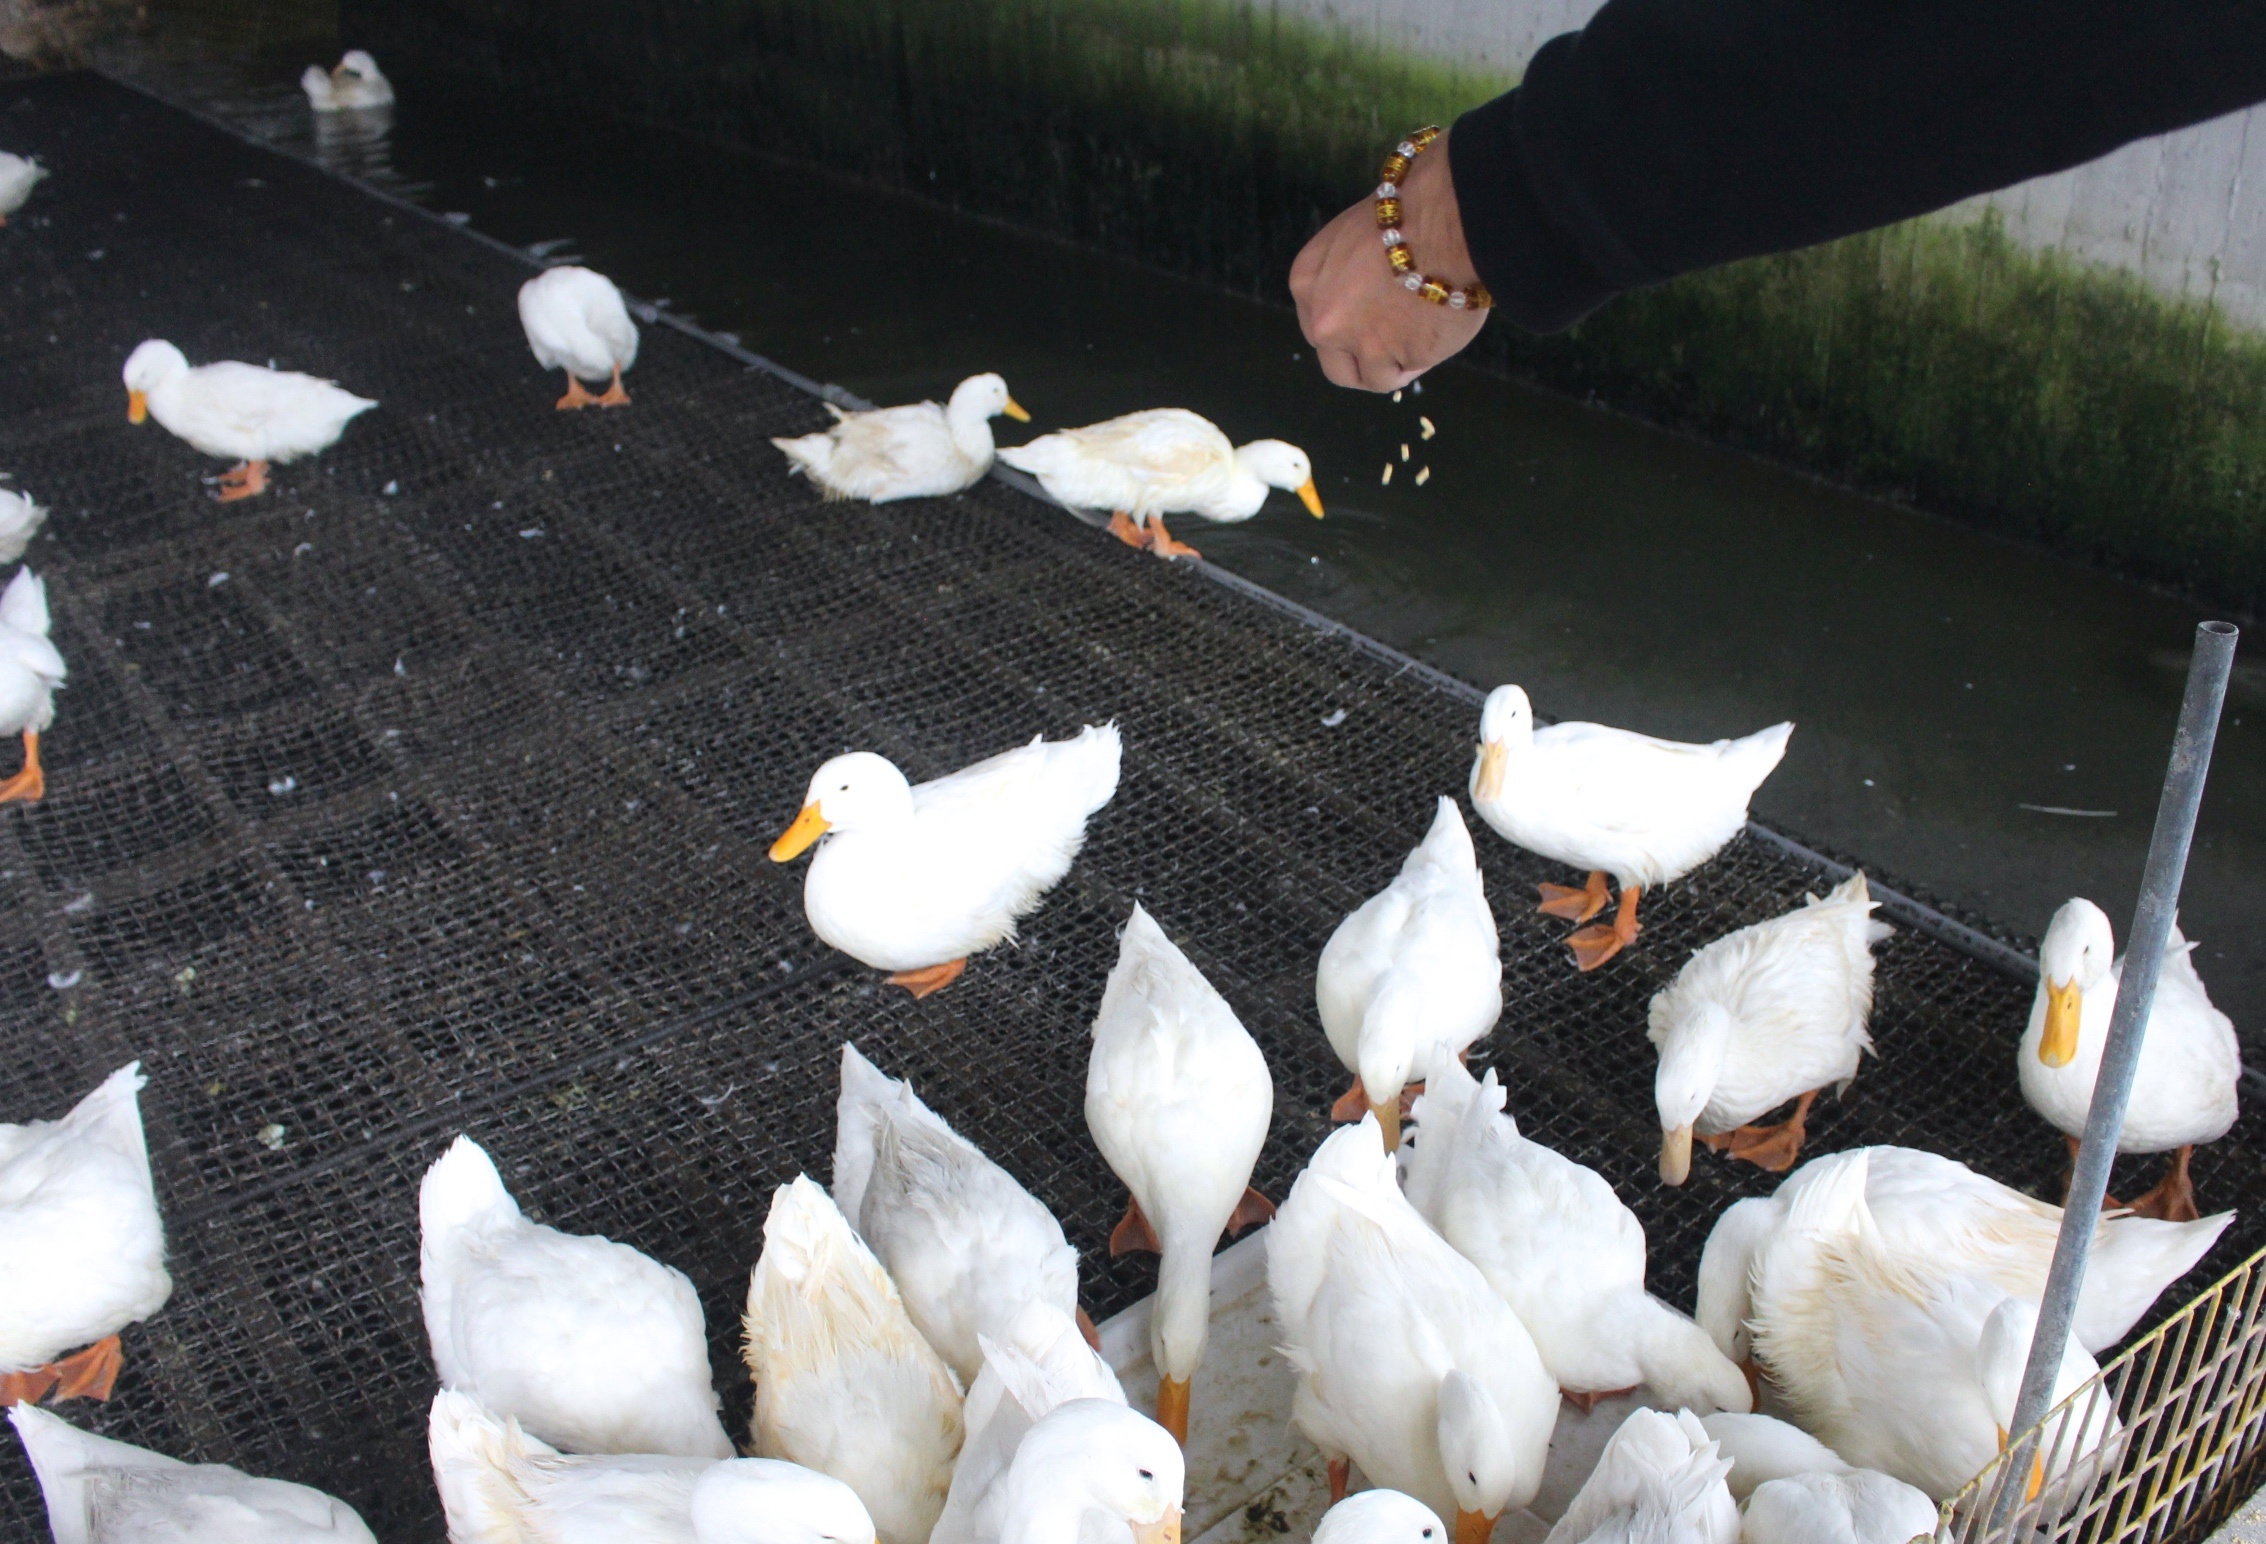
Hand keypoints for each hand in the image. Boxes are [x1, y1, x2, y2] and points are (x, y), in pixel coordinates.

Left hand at [1289, 128, 1488, 390]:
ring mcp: (1357, 343)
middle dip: (1363, 363)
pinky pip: (1407, 371)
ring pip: (1372, 377)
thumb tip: (1368, 300)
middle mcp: (1323, 319)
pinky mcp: (1393, 358)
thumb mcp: (1356, 238)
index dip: (1346, 332)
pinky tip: (1436, 334)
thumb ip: (1349, 276)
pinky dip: (1422, 360)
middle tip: (1393, 352)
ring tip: (1424, 338)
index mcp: (1308, 281)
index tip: (1369, 328)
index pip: (1317, 325)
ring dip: (1397, 365)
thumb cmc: (1412, 213)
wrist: (1444, 218)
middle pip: (1335, 365)